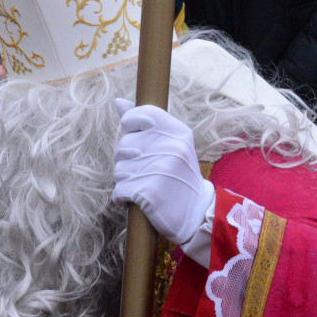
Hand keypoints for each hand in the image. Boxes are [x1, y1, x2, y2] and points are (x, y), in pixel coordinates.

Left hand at [112, 99, 215, 249]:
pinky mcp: (147, 192)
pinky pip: (119, 190)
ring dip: (126, 181)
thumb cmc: (178, 176)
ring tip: (146, 185)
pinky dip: (123, 198)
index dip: (130, 125)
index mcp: (178, 133)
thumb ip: (144, 124)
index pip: (141, 114)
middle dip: (127, 160)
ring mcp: (159, 170)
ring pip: (119, 169)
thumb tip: (119, 102)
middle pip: (123, 145)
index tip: (137, 137)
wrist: (197, 214)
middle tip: (146, 171)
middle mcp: (171, 148)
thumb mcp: (170, 145)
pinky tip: (139, 200)